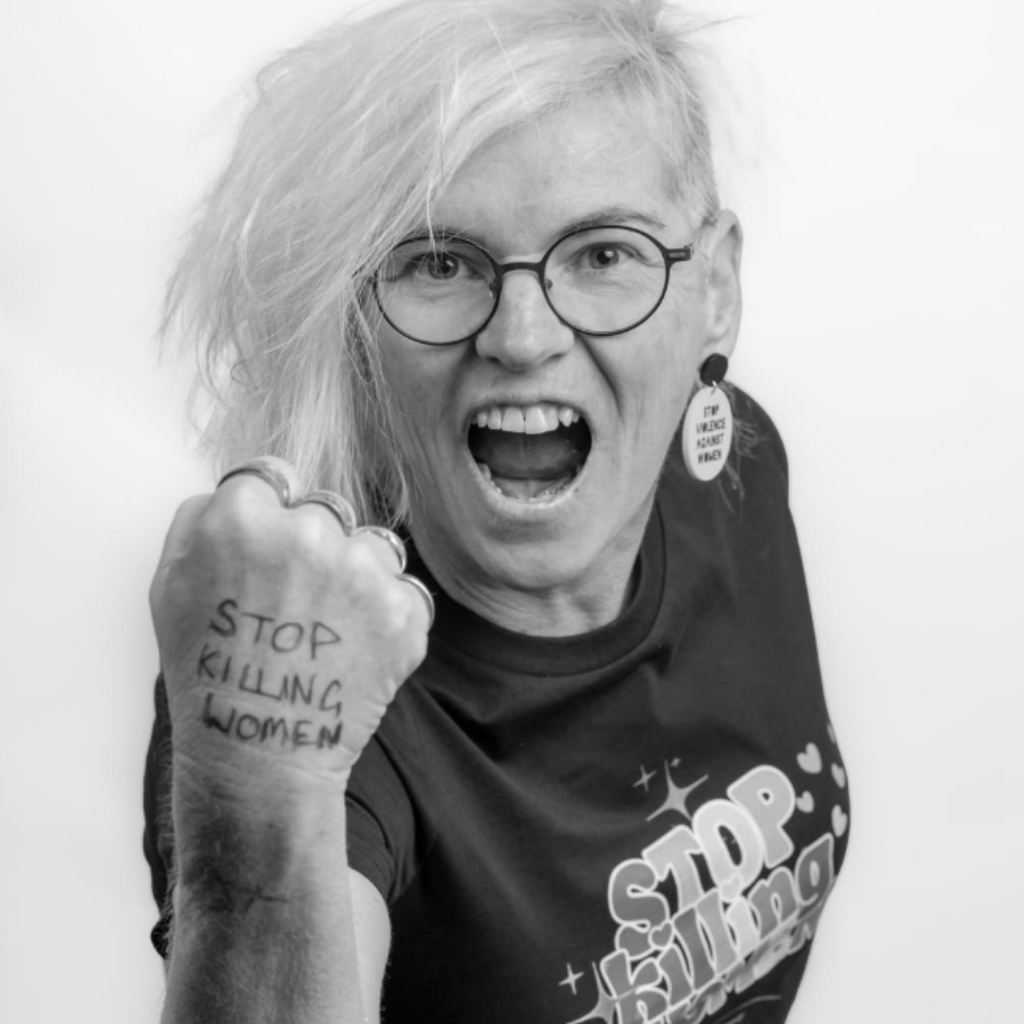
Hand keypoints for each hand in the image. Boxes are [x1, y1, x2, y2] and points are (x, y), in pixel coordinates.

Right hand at [150, 457, 430, 787]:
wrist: (259, 756)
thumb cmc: (206, 673)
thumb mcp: (168, 584)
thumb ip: (200, 518)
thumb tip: (241, 489)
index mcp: (242, 518)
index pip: (272, 476)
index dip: (270, 513)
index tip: (270, 547)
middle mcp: (308, 533)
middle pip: (325, 510)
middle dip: (312, 547)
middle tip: (293, 604)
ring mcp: (362, 572)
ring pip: (373, 544)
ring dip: (357, 575)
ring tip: (329, 628)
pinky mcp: (404, 611)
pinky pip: (405, 589)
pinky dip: (387, 616)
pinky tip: (355, 648)